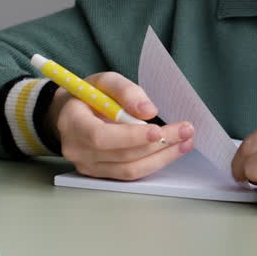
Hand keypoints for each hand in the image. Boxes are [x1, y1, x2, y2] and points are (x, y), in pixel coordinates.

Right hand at [44, 71, 194, 179]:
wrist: (70, 114)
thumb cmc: (88, 95)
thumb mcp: (104, 81)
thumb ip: (125, 91)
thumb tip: (148, 111)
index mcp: (73, 123)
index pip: (101, 137)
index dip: (131, 137)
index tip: (159, 130)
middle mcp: (77, 150)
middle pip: (121, 155)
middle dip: (158, 144)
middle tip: (186, 130)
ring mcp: (88, 166)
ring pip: (129, 169)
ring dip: (162, 157)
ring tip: (186, 142)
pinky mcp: (101, 174)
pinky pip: (130, 174)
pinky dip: (154, 163)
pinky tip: (172, 150)